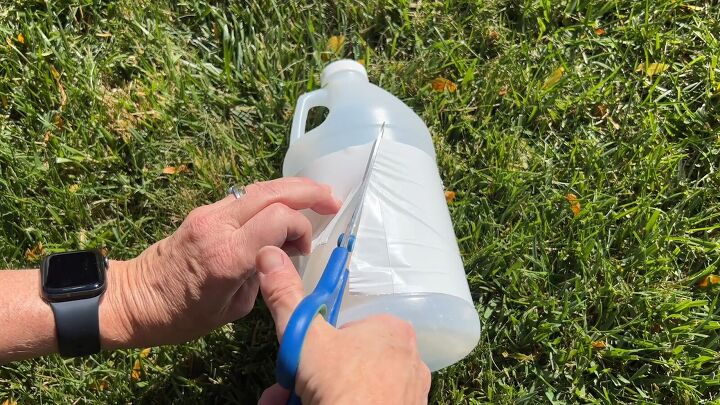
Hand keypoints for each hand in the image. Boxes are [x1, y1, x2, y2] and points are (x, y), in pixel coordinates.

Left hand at [99, 177, 340, 348]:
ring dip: (291, 189)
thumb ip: (261, 275)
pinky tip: (284, 207)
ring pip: (259, 187)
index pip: (278, 219)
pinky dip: (270, 197)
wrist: (132, 299)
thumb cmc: (180, 315)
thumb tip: (279, 253)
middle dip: (308, 192)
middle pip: (272, 192)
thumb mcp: (232, 309)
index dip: (301, 228)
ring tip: (316, 196)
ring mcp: (209, 213)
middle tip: (332, 199)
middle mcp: (218, 225)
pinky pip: (244, 196)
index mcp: (227, 255)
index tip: (303, 249)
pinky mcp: (203, 212)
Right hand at [255, 246, 430, 404]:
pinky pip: (368, 404)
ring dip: (315, 396)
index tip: (296, 363)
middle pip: (346, 363)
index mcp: (392, 330)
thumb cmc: (341, 384)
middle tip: (283, 391)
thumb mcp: (305, 336)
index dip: (316, 347)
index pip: (347, 330)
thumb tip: (269, 256)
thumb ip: (287, 297)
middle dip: (308, 378)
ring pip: (354, 388)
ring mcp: (409, 394)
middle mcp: (409, 359)